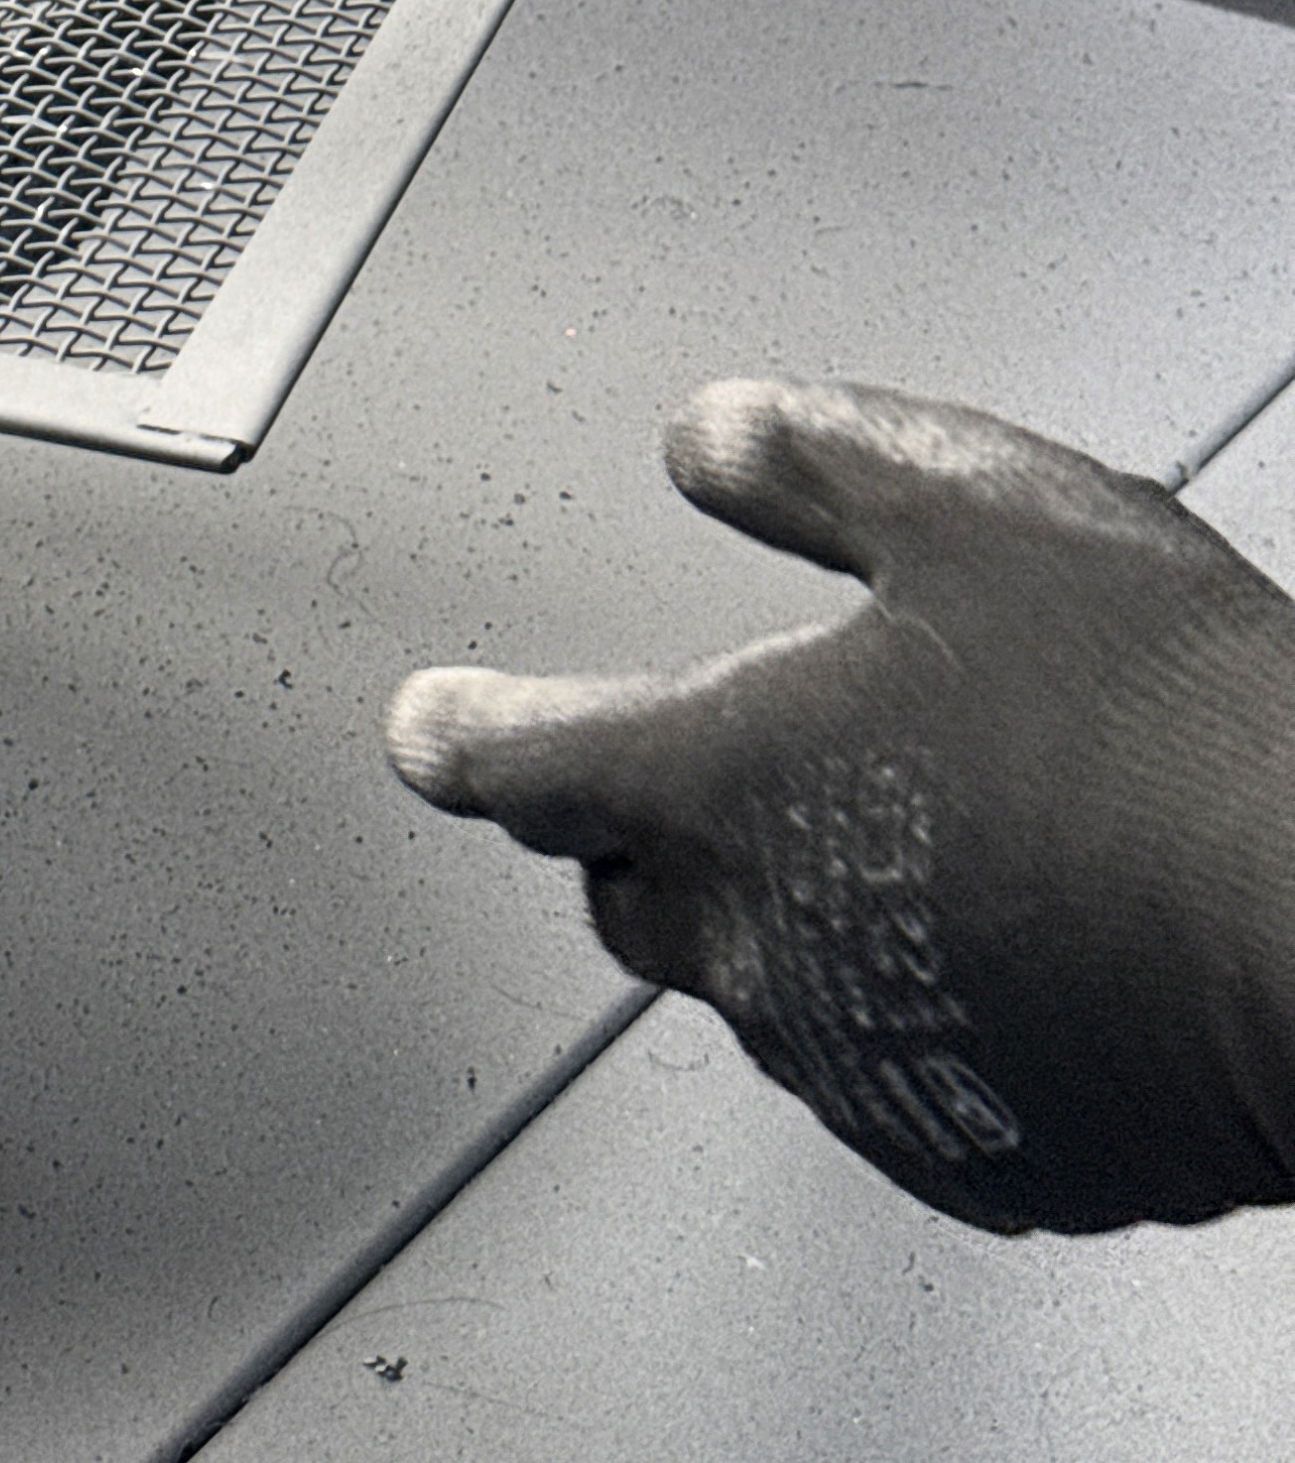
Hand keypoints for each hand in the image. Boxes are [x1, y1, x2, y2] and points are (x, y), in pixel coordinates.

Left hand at [386, 381, 1294, 1234]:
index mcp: (724, 781)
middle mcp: (767, 944)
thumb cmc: (1161, 719)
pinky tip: (991, 942)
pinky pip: (889, 1073)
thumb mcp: (972, 507)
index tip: (427, 728)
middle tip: (685, 769)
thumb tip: (708, 438)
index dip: (464, 732)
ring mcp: (870, 1065)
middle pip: (629, 886)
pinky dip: (903, 1005)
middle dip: (631, 823)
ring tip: (882, 836)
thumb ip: (812, 466)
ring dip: (781, 913)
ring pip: (760, 983)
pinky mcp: (983, 1150)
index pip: (524, 761)